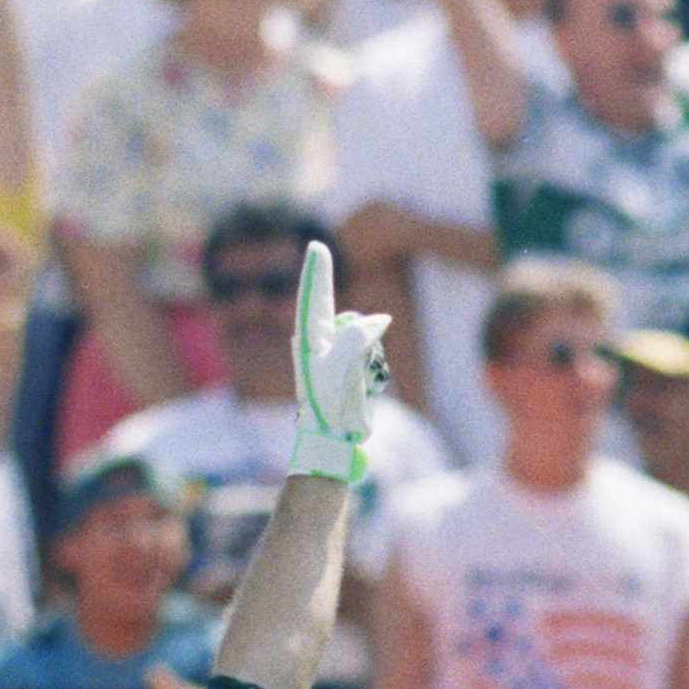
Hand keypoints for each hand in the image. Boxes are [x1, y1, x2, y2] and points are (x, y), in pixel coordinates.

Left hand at [285, 239, 388, 482]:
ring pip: (367, 343)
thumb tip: (379, 319)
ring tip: (352, 388)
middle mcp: (319, 342)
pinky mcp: (346, 371)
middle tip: (349, 379)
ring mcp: (333, 357)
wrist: (329, 443)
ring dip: (368, 364)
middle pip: (352, 324)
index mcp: (309, 337)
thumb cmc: (329, 405)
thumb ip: (360, 332)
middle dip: (361, 346)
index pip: (315, 295)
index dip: (319, 269)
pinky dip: (370, 375)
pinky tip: (358, 394)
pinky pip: (371, 360)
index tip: (317, 245)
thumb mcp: (344, 363)